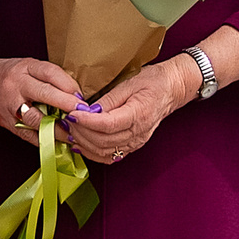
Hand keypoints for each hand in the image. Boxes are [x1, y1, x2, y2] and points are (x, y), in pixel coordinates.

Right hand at [0, 54, 85, 144]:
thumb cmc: (9, 74)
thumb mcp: (28, 67)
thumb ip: (50, 77)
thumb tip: (77, 94)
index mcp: (24, 68)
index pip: (50, 73)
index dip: (69, 85)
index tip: (82, 97)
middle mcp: (16, 85)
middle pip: (44, 94)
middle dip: (66, 105)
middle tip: (84, 113)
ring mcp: (10, 105)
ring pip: (36, 118)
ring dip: (57, 127)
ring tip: (73, 133)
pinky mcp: (8, 122)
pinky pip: (28, 134)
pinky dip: (45, 139)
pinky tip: (58, 142)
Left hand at [61, 60, 191, 165]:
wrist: (172, 90)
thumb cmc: (153, 82)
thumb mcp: (130, 83)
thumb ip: (109, 99)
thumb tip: (88, 111)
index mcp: (139, 114)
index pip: (108, 125)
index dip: (87, 122)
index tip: (72, 114)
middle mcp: (138, 133)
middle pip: (103, 141)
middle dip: (81, 132)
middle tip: (67, 120)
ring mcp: (136, 142)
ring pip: (104, 152)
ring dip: (84, 143)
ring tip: (70, 130)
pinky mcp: (132, 146)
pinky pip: (110, 156)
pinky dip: (92, 153)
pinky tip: (80, 144)